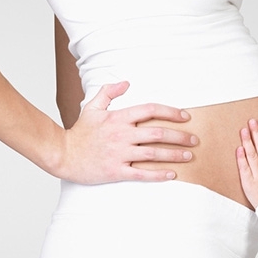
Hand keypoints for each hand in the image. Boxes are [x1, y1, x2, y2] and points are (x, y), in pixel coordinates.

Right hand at [56, 81, 197, 183]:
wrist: (63, 154)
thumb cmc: (80, 132)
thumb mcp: (92, 107)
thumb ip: (109, 92)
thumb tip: (126, 83)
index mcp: (118, 118)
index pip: (150, 110)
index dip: (170, 112)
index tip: (186, 116)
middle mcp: (122, 135)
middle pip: (158, 133)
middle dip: (180, 136)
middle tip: (195, 140)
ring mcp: (119, 154)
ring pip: (154, 154)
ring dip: (174, 155)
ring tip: (189, 156)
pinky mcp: (116, 171)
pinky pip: (142, 173)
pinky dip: (158, 174)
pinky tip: (172, 174)